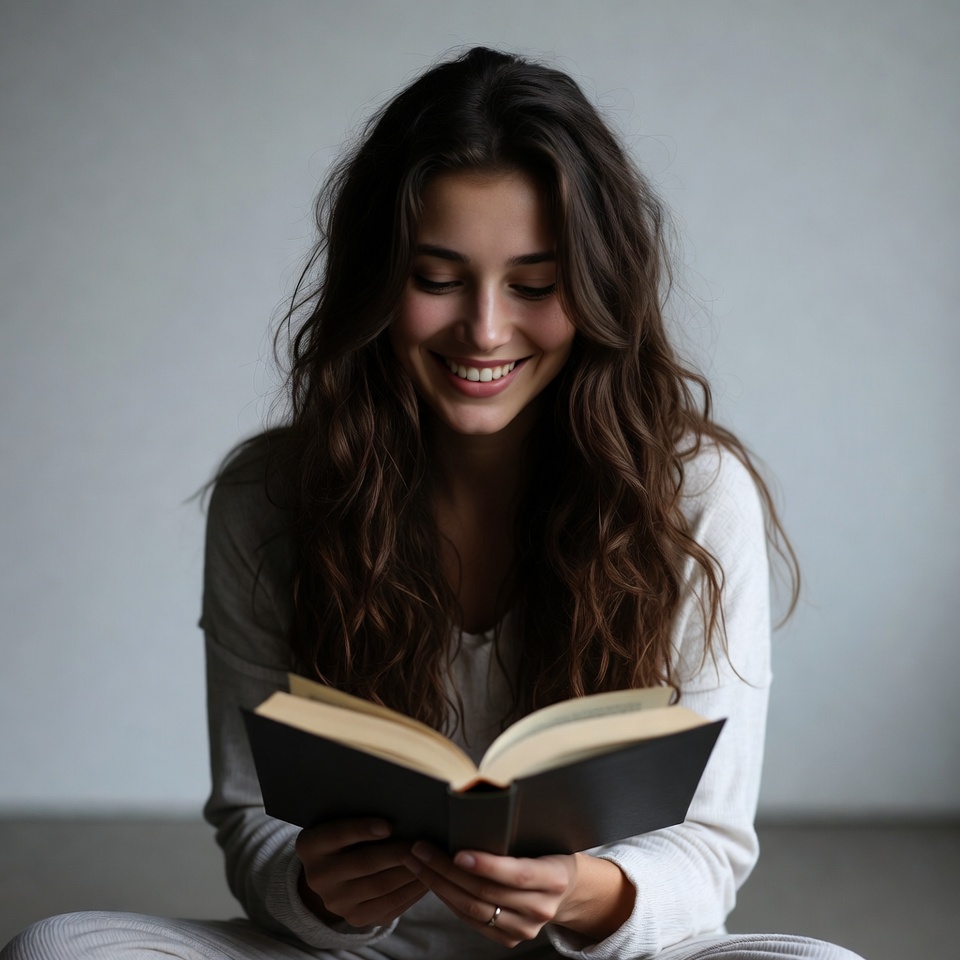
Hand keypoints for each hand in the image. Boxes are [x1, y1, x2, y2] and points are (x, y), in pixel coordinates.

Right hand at [295, 818, 426, 926]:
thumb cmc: (344, 838)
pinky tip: (426, 878)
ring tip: (429, 859)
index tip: (388, 825)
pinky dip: (411, 891)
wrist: (330, 876)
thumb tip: (400, 811)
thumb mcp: (340, 823)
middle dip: (397, 853)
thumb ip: (358, 816)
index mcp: (310, 845)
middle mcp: (318, 877)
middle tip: (422, 843)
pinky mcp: (355, 918)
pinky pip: (389, 906)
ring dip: (409, 872)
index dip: (362, 829)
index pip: (337, 835)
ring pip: (380, 886)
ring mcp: (336, 902)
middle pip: (364, 863)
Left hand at [404, 843, 633, 947]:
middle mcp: (542, 908)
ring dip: (440, 886)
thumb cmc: (548, 851)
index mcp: (555, 877)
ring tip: (419, 863)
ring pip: (473, 910)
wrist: (566, 890)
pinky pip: (472, 921)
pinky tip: (434, 882)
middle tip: (422, 849)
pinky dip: (449, 900)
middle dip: (448, 870)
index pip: (518, 874)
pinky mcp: (511, 939)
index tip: (458, 851)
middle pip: (487, 892)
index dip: (487, 865)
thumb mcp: (544, 837)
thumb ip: (516, 832)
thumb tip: (475, 800)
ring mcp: (526, 928)